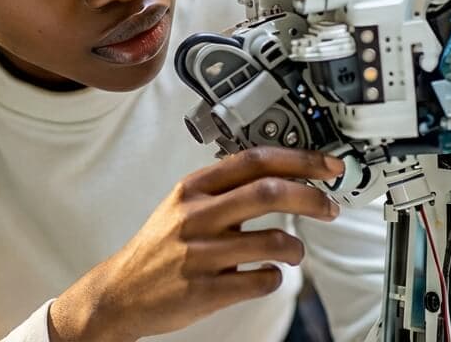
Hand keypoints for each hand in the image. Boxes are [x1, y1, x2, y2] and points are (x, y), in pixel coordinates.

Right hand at [47, 147, 343, 341]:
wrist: (121, 292)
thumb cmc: (157, 249)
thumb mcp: (180, 206)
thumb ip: (222, 190)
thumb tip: (280, 176)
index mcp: (191, 190)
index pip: (253, 160)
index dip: (298, 159)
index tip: (326, 166)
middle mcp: (195, 216)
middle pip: (268, 193)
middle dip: (311, 197)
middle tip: (329, 206)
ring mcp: (199, 254)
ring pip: (273, 241)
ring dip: (295, 248)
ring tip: (293, 252)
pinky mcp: (205, 290)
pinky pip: (261, 281)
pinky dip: (274, 278)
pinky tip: (266, 275)